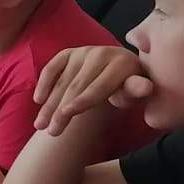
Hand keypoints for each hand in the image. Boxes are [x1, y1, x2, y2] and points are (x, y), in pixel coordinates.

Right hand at [33, 46, 152, 135]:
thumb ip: (136, 91)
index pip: (97, 87)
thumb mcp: (137, 92)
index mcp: (122, 63)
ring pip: (62, 81)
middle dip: (61, 110)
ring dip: (49, 104)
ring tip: (39, 125)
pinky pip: (52, 68)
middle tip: (51, 132)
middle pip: (76, 86)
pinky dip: (44, 83)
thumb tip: (145, 87)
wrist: (124, 68)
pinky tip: (38, 100)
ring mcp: (83, 52)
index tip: (64, 118)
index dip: (80, 103)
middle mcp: (101, 53)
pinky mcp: (69, 52)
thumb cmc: (130, 88)